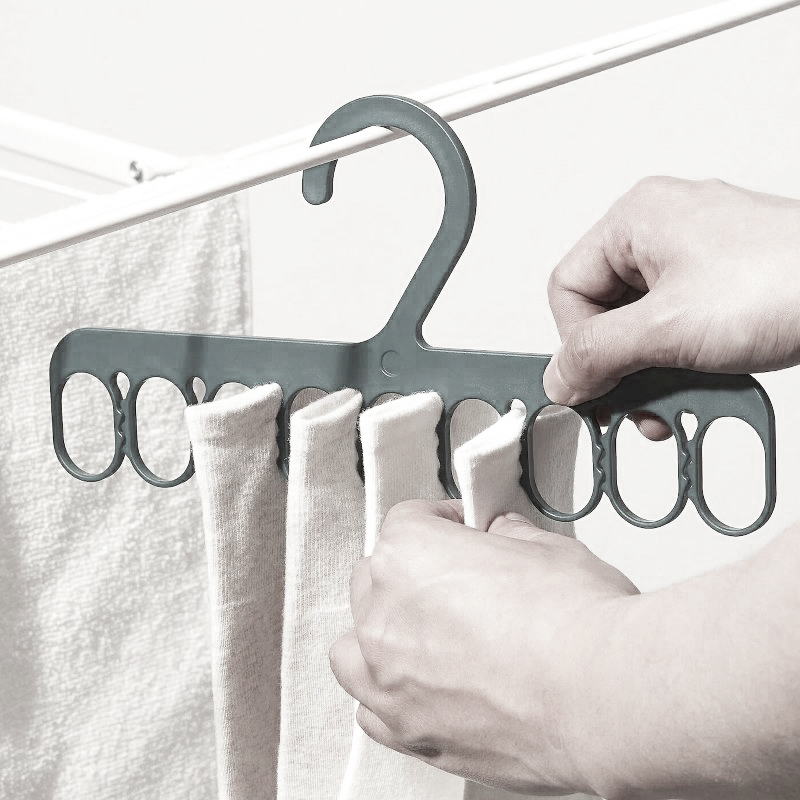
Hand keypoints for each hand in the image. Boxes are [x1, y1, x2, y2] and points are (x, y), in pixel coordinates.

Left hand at [328, 499, 638, 794]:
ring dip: (381, 635)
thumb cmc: (576, 623)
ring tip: (423, 637)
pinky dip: (388, 696)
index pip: (407, 521)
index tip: (462, 532)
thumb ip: (507, 537)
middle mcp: (385, 615)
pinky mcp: (410, 734)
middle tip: (454, 582)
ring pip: (353, 646)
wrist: (602, 696)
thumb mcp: (546, 547)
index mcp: (408, 554)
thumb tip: (502, 538)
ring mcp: (390, 679)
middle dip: (410, 574)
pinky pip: (371, 709)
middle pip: (374, 578)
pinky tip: (422, 690)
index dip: (443, 523)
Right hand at [544, 177, 799, 437]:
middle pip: (604, 311)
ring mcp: (698, 257)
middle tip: (634, 404)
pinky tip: (702, 382)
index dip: (577, 344)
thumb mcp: (668, 329)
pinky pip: (678, 327)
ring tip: (675, 399)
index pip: (568, 289)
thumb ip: (597, 355)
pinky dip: (683, 362)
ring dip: (652, 373)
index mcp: (636, 220)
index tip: (598, 386)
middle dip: (619, 367)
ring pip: (642, 326)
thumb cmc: (790, 281)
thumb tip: (559, 378)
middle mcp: (662, 231)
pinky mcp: (726, 283)